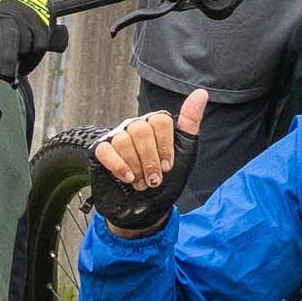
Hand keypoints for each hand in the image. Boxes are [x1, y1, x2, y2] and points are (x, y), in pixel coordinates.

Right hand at [89, 90, 207, 232]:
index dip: (165, 147)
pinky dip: (118, 166)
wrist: (149, 207)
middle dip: (150, 160)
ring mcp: (116, 137)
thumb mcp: (186, 151)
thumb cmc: (168, 178)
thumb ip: (190, 121)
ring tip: (141, 182)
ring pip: (123, 141)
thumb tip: (201, 93)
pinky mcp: (100, 150)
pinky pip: (105, 150)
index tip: (168, 166)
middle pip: (141, 131)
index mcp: (156, 123)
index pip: (160, 120)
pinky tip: (127, 178)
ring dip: (135, 167)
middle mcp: (135, 126)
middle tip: (154, 178)